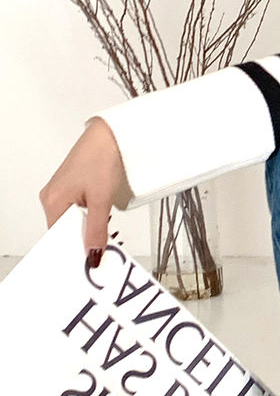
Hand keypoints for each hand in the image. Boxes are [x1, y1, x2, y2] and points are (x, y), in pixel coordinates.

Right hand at [38, 117, 132, 265]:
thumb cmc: (101, 158)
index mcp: (52, 201)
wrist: (111, 134)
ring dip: (90, 228)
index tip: (90, 262)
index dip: (74, 249)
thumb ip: (97, 228)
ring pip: (75, 220)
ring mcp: (64, 191)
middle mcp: (53, 197)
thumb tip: (93, 253)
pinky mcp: (76, 186)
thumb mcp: (101, 199)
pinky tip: (105, 221)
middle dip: (84, 240)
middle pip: (66, 229)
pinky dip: (92, 217)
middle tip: (103, 252)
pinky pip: (80, 209)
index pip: (58, 237)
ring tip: (106, 237)